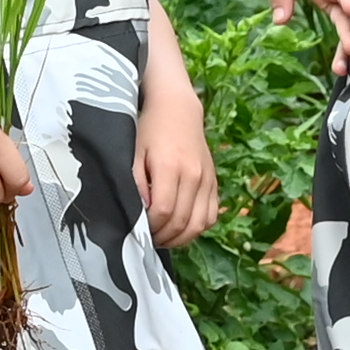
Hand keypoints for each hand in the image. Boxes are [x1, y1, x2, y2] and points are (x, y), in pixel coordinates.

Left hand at [136, 68, 218, 248]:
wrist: (178, 111)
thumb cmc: (150, 131)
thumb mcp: (134, 154)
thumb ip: (137, 184)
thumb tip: (141, 213)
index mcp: (170, 167)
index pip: (164, 211)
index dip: (151, 227)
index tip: (140, 229)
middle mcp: (194, 176)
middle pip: (182, 222)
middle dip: (163, 237)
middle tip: (149, 239)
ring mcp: (207, 180)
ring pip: (199, 224)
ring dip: (181, 238)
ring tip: (165, 238)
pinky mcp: (214, 183)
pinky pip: (211, 216)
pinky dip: (197, 228)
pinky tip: (182, 227)